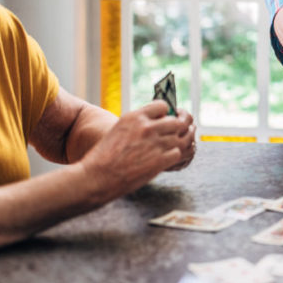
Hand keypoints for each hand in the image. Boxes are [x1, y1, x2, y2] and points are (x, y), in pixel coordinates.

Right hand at [78, 101, 193, 198]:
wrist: (97, 177)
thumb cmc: (104, 156)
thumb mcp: (119, 130)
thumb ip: (137, 124)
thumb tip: (156, 122)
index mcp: (134, 117)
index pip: (162, 105)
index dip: (168, 111)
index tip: (169, 117)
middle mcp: (146, 128)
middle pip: (177, 121)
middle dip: (181, 125)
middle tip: (184, 129)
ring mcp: (155, 144)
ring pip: (181, 137)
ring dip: (183, 140)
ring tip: (184, 141)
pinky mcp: (159, 160)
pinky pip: (178, 153)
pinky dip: (177, 155)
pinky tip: (173, 157)